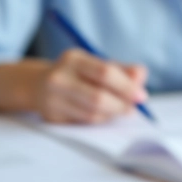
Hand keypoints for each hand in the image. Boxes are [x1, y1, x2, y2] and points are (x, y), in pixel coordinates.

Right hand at [32, 48, 148, 123]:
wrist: (39, 86)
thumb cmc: (77, 74)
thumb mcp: (97, 64)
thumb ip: (122, 70)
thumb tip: (141, 77)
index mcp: (73, 58)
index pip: (105, 73)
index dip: (127, 86)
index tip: (141, 96)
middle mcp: (59, 78)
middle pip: (98, 97)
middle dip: (121, 105)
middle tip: (133, 109)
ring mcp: (53, 99)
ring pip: (92, 114)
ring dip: (111, 114)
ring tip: (118, 110)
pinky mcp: (52, 118)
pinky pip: (84, 123)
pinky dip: (99, 120)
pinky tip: (102, 114)